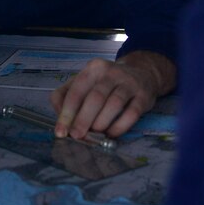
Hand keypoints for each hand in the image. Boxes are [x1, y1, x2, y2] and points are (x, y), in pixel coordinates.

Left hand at [49, 51, 175, 139]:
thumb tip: (60, 117)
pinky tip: (111, 134)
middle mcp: (111, 73)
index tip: (61, 131)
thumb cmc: (106, 81)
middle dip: (83, 120)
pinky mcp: (143, 96)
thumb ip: (66, 95)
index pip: (76, 91)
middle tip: (77, 135)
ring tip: (94, 134)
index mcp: (92, 69)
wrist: (142, 73)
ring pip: (114, 104)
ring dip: (101, 122)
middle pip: (95, 97)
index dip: (67, 113)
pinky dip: (120, 126)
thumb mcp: (84, 81)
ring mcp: (129, 83)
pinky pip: (132, 113)